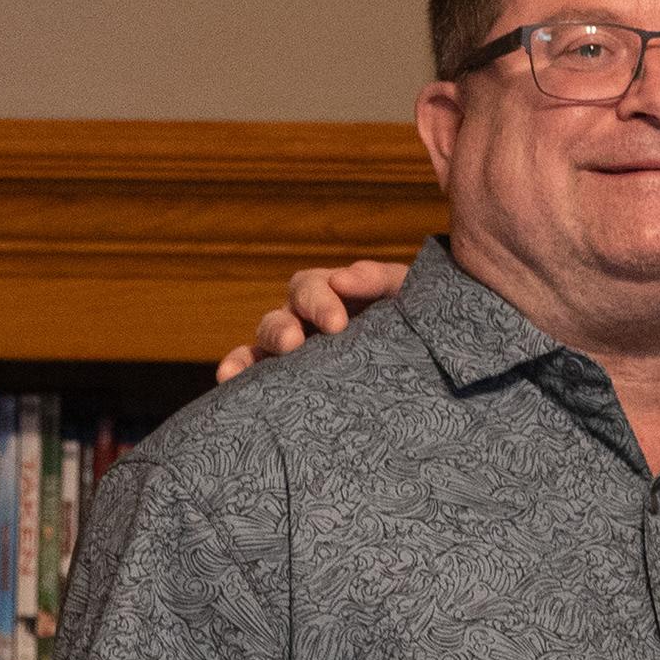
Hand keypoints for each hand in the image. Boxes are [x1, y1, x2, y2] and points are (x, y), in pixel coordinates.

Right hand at [217, 258, 408, 381]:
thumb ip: (377, 278)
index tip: (336, 324)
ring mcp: (296, 351)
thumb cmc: (414, 318)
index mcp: (330, 294)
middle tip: (294, 345)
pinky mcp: (291, 380)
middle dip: (282, 330)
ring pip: (263, 346)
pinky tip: (227, 381)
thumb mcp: (403, 291)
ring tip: (241, 371)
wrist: (432, 359)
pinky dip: (239, 373)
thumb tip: (341, 278)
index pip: (310, 288)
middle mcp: (305, 320)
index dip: (318, 301)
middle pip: (281, 317)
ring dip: (252, 355)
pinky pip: (256, 374)